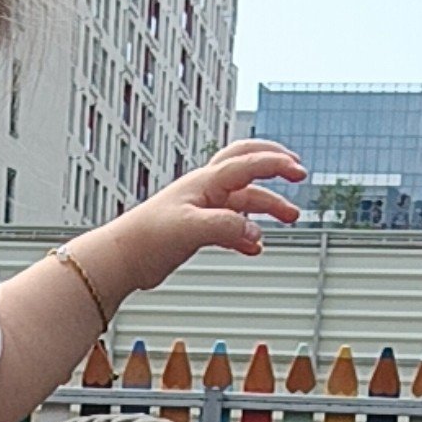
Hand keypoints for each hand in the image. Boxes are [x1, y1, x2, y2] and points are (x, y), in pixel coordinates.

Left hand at [114, 139, 305, 290]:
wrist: (121, 258)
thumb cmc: (146, 238)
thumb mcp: (189, 229)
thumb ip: (225, 228)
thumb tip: (256, 234)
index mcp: (204, 182)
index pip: (246, 163)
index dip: (275, 164)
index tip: (299, 171)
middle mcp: (204, 190)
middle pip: (245, 165)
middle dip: (272, 164)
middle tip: (298, 170)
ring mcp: (201, 209)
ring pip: (244, 200)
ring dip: (268, 206)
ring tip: (291, 218)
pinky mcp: (197, 230)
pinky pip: (232, 227)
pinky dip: (247, 235)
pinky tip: (256, 248)